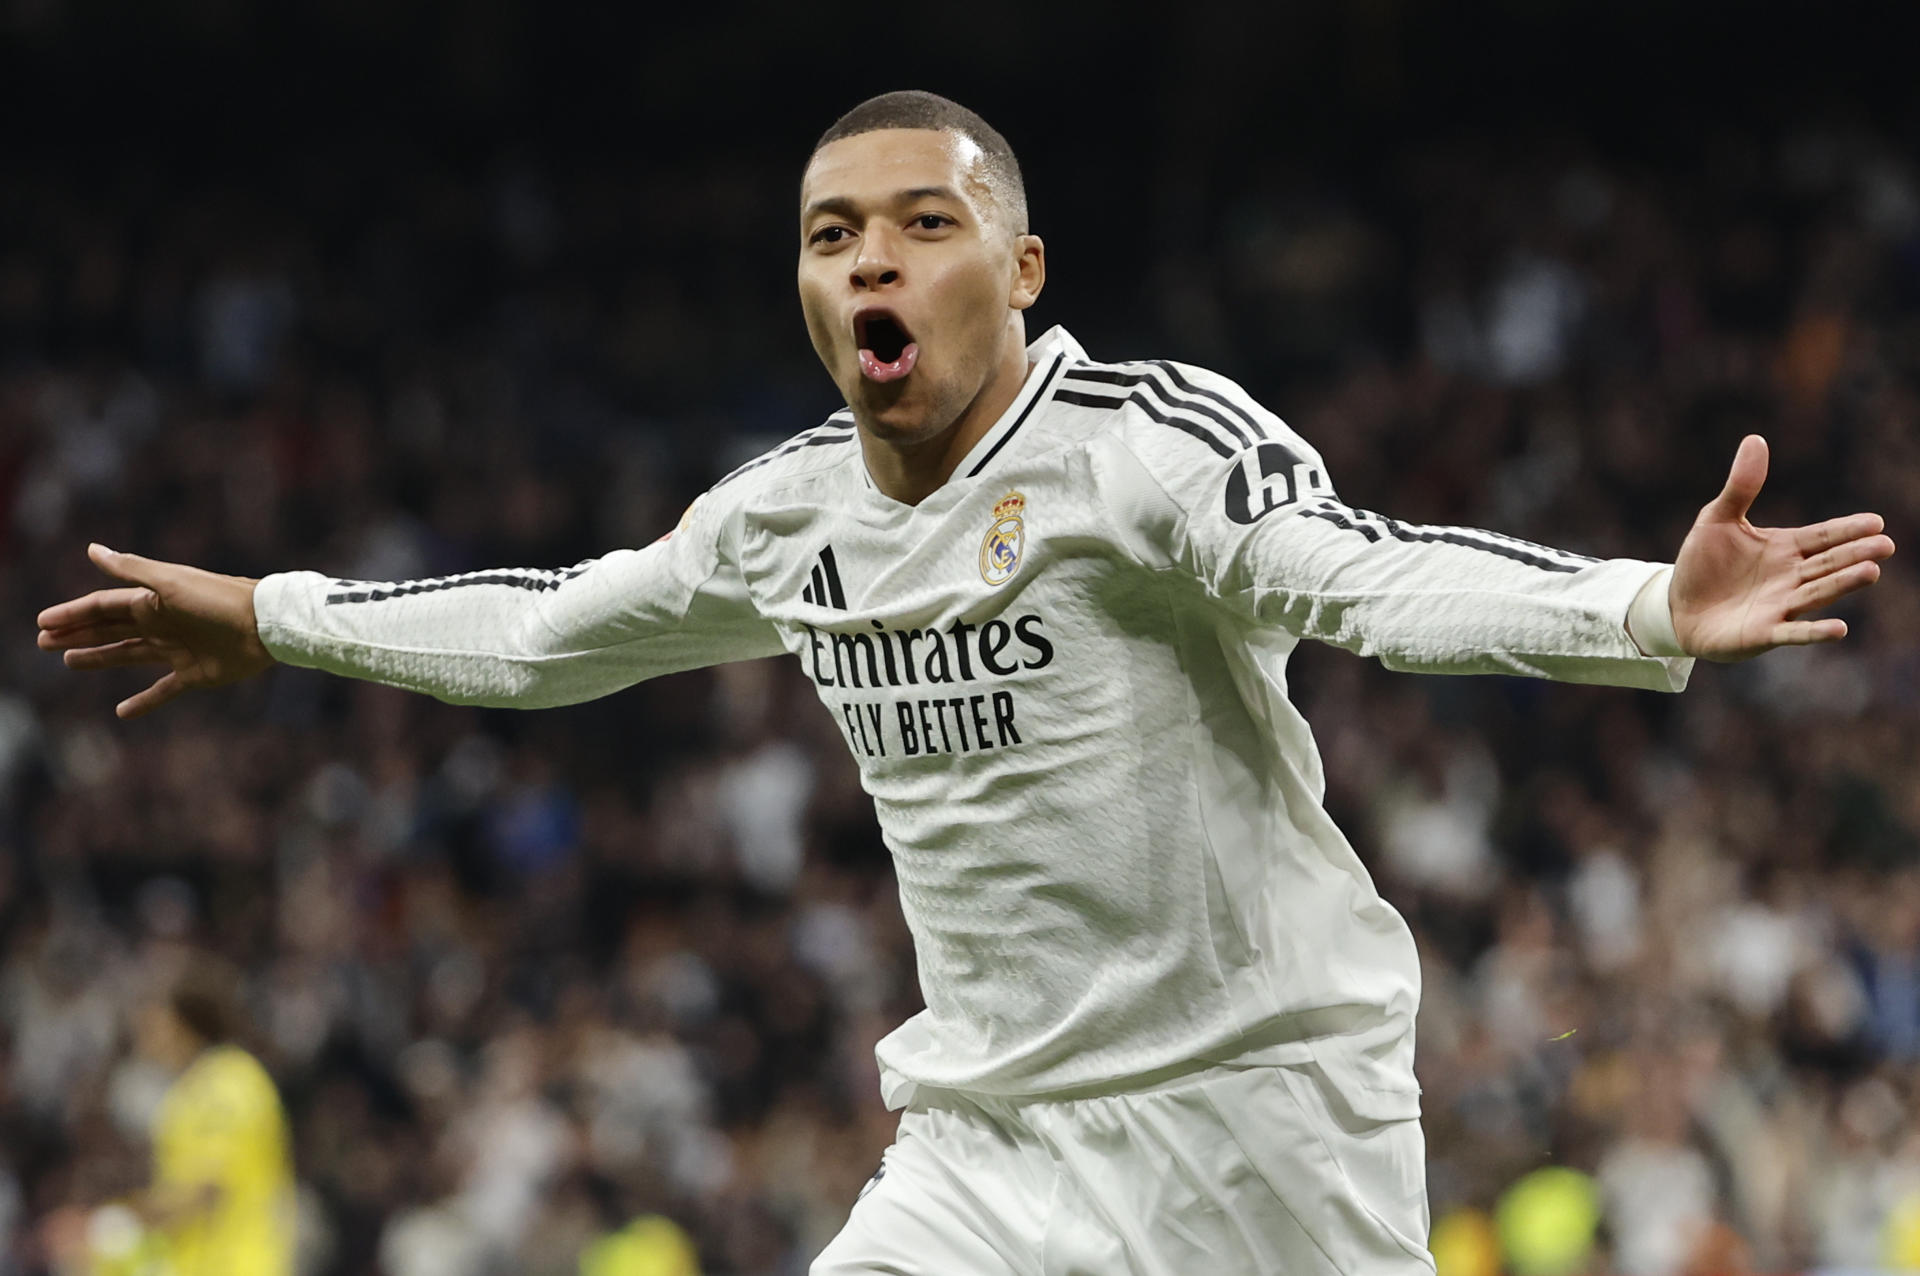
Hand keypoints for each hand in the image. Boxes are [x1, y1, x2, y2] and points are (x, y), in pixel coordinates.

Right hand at [36, 544, 273, 717]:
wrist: (266, 626)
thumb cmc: (219, 599)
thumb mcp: (170, 582)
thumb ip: (131, 570)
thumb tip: (91, 549)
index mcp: (153, 601)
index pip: (103, 607)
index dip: (72, 614)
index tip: (42, 623)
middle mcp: (162, 624)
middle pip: (110, 629)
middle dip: (78, 634)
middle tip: (42, 643)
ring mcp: (177, 650)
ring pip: (129, 654)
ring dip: (99, 658)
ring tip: (69, 661)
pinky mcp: (195, 674)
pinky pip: (163, 690)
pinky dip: (144, 701)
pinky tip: (122, 711)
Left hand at [1671, 435, 1894, 660]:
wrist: (1676, 609)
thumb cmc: (1703, 564)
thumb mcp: (1717, 519)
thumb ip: (1741, 486)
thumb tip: (1756, 439)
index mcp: (1785, 548)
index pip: (1823, 536)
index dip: (1847, 529)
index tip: (1875, 522)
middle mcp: (1791, 577)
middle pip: (1828, 563)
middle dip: (1855, 554)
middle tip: (1884, 545)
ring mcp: (1781, 606)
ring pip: (1818, 593)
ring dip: (1843, 585)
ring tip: (1871, 573)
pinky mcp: (1764, 633)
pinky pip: (1793, 633)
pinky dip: (1815, 632)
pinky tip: (1840, 629)